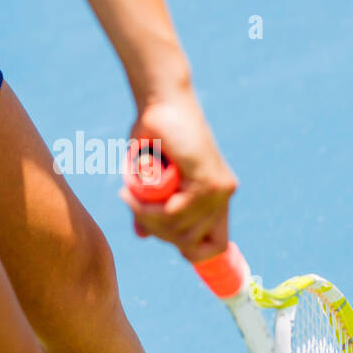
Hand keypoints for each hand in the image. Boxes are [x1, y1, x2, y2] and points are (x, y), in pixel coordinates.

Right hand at [119, 89, 237, 261]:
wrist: (161, 102)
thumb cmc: (153, 138)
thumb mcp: (150, 181)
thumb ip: (151, 209)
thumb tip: (143, 236)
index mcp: (215, 198)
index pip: (215, 246)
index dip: (189, 250)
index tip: (161, 235)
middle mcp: (222, 196)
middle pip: (189, 244)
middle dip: (156, 231)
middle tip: (133, 206)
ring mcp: (218, 189)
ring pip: (180, 230)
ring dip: (147, 217)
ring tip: (129, 195)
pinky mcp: (208, 180)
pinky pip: (175, 213)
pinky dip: (149, 208)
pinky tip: (133, 193)